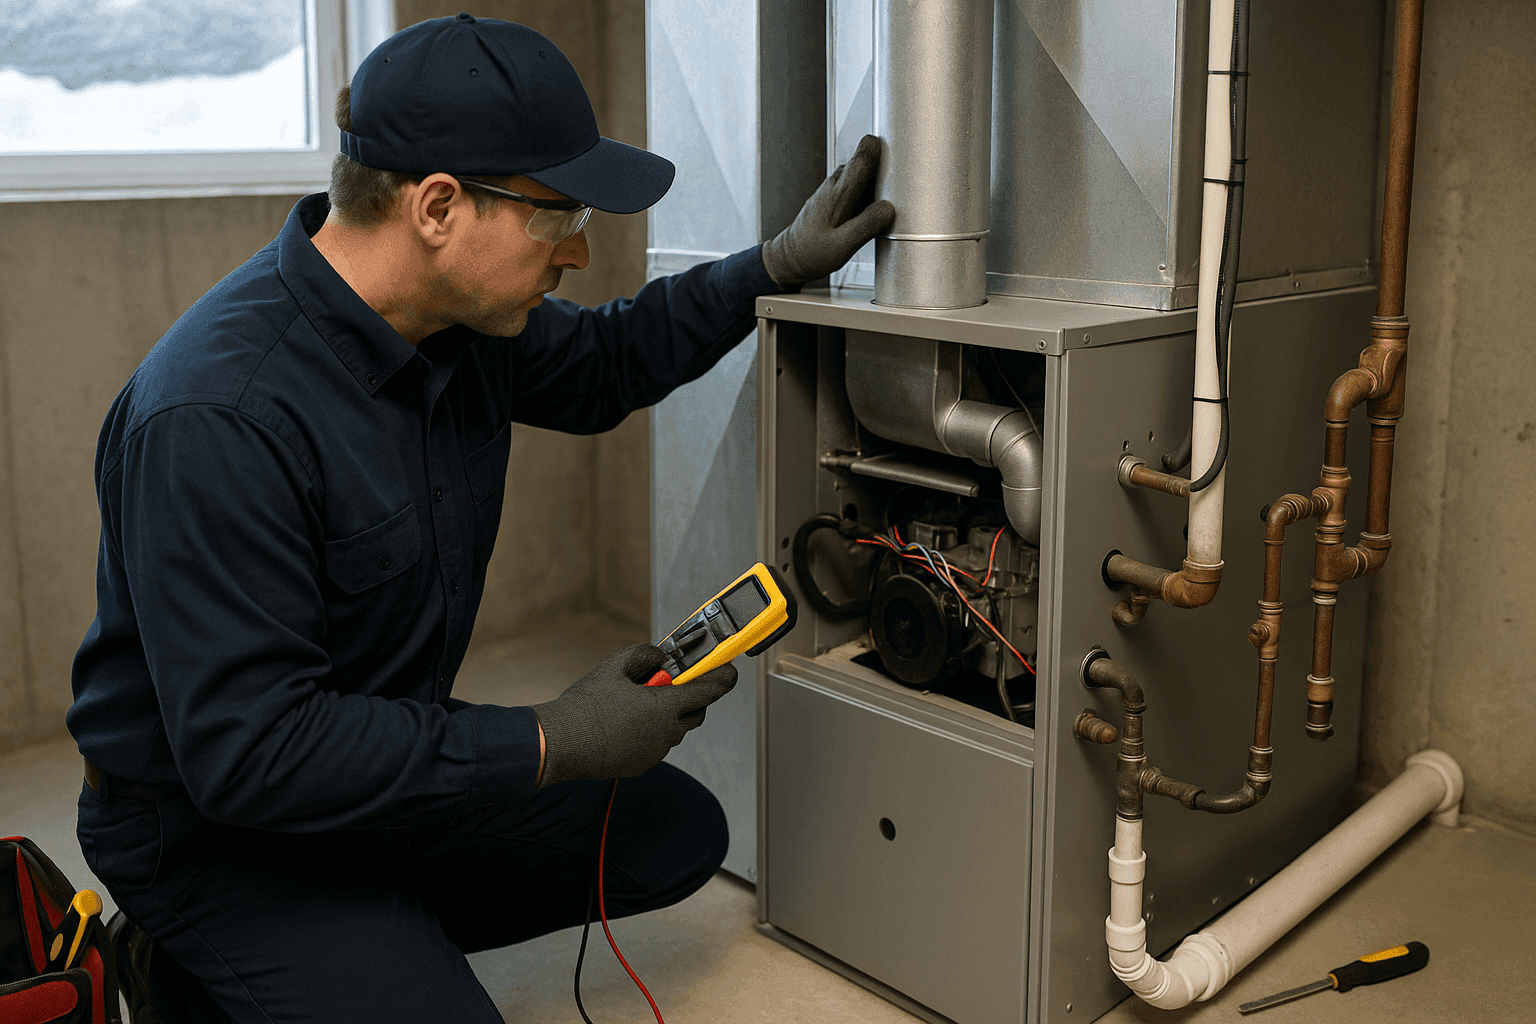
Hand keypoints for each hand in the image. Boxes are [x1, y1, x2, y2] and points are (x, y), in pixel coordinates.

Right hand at [532, 644, 736, 785]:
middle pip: (696, 712)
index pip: (709, 691)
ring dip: (667, 715)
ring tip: (638, 703)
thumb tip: (660, 658)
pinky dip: (651, 732)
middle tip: (670, 683)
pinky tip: (626, 723)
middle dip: (690, 697)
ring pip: (674, 729)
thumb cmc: (587, 705)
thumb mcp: (615, 665)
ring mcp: (656, 752)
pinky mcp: (642, 764)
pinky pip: (656, 744)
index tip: (729, 671)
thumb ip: (645, 655)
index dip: (722, 678)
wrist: (561, 743)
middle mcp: (667, 733)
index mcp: (665, 707)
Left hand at [760, 134, 895, 288]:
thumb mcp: (843, 246)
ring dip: (880, 184)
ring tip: (884, 208)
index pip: (864, 154)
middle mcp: (837, 182)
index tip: (901, 157)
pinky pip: (862, 186)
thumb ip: (867, 225)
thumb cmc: (813, 253)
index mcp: (839, 191)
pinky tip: (872, 215)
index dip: (885, 150)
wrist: (792, 257)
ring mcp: (837, 186)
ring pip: (867, 174)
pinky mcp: (839, 193)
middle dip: (887, 170)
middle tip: (898, 193)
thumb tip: (889, 208)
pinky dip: (871, 195)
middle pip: (870, 160)